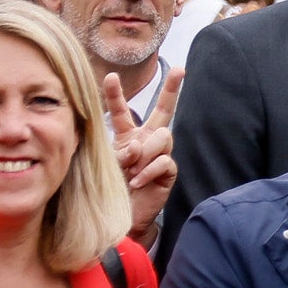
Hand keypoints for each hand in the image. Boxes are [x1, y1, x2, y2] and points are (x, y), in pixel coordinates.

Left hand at [103, 74, 174, 239]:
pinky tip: (138, 181)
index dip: (115, 94)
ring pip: (162, 137)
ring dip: (144, 153)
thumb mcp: (107, 168)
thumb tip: (136, 147)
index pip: (121, 112)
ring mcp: (160, 154)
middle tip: (180, 69)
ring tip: (131, 172)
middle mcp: (147, 140)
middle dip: (172, 89)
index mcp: (128, 137)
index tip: (109, 76)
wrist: (123, 218)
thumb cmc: (110, 191)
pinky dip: (148, 170)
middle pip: (164, 110)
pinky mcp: (169, 170)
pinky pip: (163, 160)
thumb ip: (120, 153)